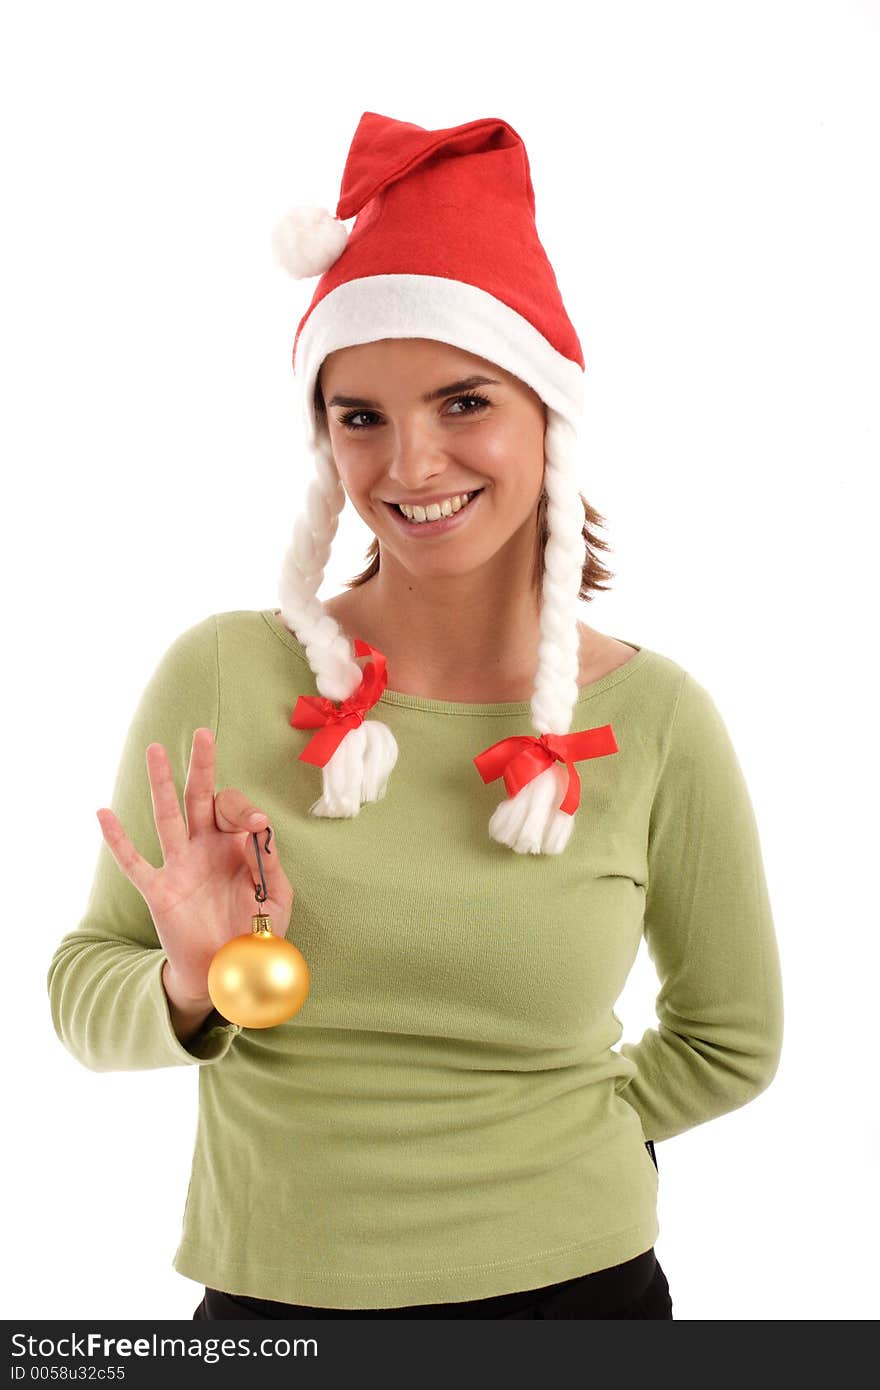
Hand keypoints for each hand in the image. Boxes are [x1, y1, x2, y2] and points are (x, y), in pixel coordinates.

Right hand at [96, 727, 293, 1008]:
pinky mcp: (159, 890)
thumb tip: (258, 830)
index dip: (245, 810)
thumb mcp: (275, 897)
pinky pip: (134, 862)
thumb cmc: (255, 931)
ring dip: (161, 783)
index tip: (256, 824)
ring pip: (168, 816)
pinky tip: (103, 813)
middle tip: (203, 733)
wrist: (228, 969)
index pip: (236, 810)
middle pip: (200, 798)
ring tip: (155, 749)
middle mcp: (205, 848)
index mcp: (235, 846)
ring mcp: (179, 865)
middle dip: (202, 766)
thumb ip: (270, 864)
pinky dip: (118, 839)